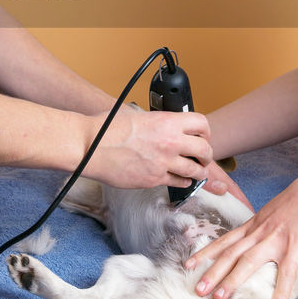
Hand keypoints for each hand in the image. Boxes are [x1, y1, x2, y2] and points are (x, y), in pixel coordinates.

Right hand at [88, 106, 212, 188]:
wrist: (91, 146)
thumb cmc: (108, 128)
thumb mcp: (138, 115)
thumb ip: (156, 122)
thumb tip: (165, 126)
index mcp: (167, 121)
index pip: (201, 124)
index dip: (205, 131)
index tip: (202, 136)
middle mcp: (170, 141)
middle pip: (204, 150)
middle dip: (206, 155)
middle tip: (203, 157)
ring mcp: (163, 162)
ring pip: (196, 171)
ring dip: (199, 172)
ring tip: (197, 172)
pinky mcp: (155, 179)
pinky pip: (179, 182)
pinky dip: (184, 182)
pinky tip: (181, 180)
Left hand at [184, 164, 297, 298]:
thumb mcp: (275, 211)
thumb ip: (265, 225)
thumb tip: (259, 238)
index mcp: (254, 224)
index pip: (225, 240)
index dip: (206, 253)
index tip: (189, 264)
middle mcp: (260, 232)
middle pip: (230, 253)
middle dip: (212, 272)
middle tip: (197, 290)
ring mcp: (276, 239)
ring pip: (249, 262)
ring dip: (232, 280)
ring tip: (219, 298)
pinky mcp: (296, 245)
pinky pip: (287, 271)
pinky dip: (281, 290)